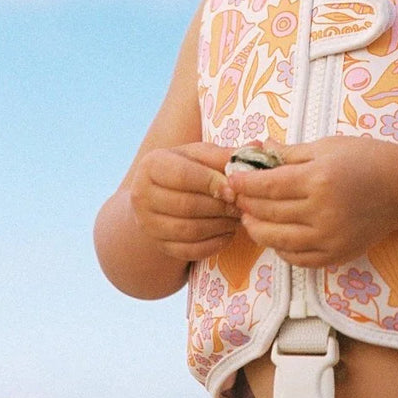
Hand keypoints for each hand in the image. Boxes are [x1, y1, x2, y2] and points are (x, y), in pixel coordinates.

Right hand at [129, 142, 239, 260]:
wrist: (160, 195)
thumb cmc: (187, 169)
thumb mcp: (202, 155)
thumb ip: (225, 154)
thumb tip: (257, 147)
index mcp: (152, 165)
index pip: (183, 176)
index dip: (211, 183)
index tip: (234, 189)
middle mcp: (141, 195)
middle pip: (186, 206)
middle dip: (220, 207)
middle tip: (242, 205)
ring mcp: (147, 224)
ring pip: (188, 230)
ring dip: (219, 225)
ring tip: (238, 218)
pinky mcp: (158, 245)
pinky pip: (188, 251)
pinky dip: (213, 244)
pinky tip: (228, 233)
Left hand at [228, 137, 397, 267]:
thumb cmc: (366, 159)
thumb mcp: (328, 146)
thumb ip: (290, 153)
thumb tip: (258, 149)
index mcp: (319, 179)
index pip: (268, 186)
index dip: (244, 183)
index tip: (232, 178)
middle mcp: (323, 211)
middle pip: (269, 213)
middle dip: (247, 205)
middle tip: (237, 198)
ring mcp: (330, 237)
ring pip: (278, 240)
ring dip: (257, 230)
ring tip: (250, 219)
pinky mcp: (337, 254)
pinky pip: (298, 259)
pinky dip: (281, 249)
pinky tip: (275, 236)